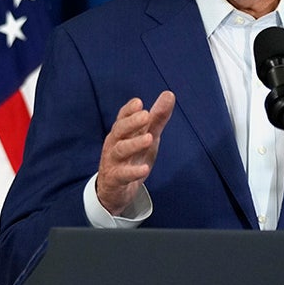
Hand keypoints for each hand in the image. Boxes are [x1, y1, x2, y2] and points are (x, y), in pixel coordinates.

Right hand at [95, 91, 174, 215]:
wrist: (115, 190)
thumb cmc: (131, 158)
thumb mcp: (147, 136)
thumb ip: (157, 118)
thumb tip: (169, 94)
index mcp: (122, 132)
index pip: (123, 117)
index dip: (129, 110)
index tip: (139, 102)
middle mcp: (114, 144)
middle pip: (120, 130)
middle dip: (132, 122)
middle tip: (146, 115)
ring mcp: (113, 161)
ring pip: (120, 150)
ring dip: (134, 144)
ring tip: (149, 138)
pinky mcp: (115, 179)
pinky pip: (122, 174)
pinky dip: (133, 171)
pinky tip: (145, 168)